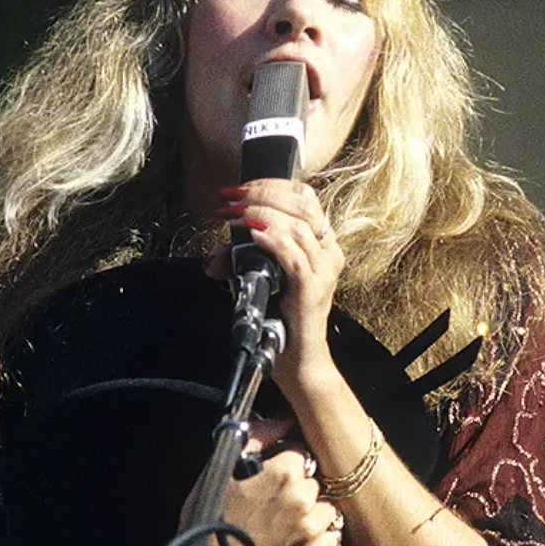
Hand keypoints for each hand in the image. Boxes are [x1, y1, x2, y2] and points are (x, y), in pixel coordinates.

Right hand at [182, 417, 342, 545]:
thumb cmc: (209, 515)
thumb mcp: (223, 467)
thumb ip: (258, 438)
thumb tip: (283, 422)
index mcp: (284, 472)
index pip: (300, 453)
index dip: (284, 463)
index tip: (271, 475)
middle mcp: (303, 497)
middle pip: (312, 481)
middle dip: (297, 487)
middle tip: (272, 501)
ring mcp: (310, 528)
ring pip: (326, 507)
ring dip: (311, 511)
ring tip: (286, 521)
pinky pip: (333, 537)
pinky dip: (320, 537)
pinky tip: (297, 537)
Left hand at [213, 179, 342, 397]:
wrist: (298, 360)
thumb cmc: (282, 321)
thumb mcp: (262, 280)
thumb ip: (244, 261)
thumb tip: (215, 258)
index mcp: (323, 244)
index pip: (305, 197)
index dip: (272, 185)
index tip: (242, 188)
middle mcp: (329, 253)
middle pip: (303, 204)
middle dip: (263, 193)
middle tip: (233, 198)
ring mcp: (324, 271)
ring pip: (298, 226)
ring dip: (262, 214)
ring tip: (235, 214)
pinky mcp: (313, 289)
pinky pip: (295, 256)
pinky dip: (272, 241)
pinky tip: (253, 235)